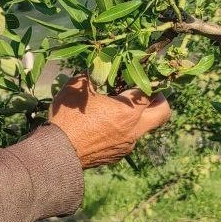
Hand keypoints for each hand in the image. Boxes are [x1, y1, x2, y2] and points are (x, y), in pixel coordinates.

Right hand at [48, 75, 171, 168]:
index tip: (143, 72)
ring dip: (139, 116)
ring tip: (120, 109)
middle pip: (163, 113)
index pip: (151, 90)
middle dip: (160, 100)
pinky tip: (106, 126)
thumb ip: (92, 74)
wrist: (57, 153)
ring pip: (145, 127)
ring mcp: (127, 145)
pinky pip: (129, 139)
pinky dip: (124, 130)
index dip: (149, 79)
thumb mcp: (76, 87)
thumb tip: (99, 66)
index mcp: (127, 110)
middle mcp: (134, 129)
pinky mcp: (118, 155)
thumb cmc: (67, 118)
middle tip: (150, 93)